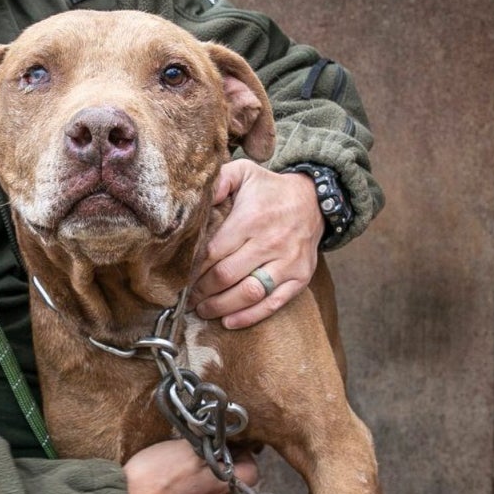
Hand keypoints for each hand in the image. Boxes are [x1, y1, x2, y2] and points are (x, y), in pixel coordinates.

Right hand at [124, 438, 257, 493]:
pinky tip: (177, 474)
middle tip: (210, 446)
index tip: (230, 442)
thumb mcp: (183, 448)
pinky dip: (193, 484)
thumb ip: (205, 442)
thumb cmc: (155, 475)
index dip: (244, 454)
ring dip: (208, 473)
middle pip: (234, 480)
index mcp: (220, 485)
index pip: (252, 471)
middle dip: (225, 461)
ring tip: (191, 458)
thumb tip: (217, 436)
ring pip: (215, 488)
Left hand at [192, 162, 323, 328]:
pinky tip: (229, 321)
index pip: (213, 252)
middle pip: (226, 276)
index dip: (193, 269)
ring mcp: (288, 263)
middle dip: (202, 291)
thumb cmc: (270, 190)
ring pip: (249, 293)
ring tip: (203, 310)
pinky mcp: (300, 277)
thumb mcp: (244, 173)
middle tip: (188, 298)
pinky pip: (273, 303)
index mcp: (251, 219)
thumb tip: (195, 198)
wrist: (313, 201)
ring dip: (221, 307)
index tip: (179, 278)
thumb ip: (218, 181)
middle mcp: (271, 243)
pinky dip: (249, 316)